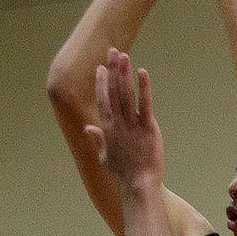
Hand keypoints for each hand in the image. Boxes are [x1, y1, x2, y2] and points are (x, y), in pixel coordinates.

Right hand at [84, 48, 163, 187]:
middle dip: (112, 70)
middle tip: (113, 51)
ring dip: (124, 73)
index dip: (101, 82)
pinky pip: (145, 104)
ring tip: (124, 56)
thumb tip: (88, 126)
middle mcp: (118, 124)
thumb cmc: (122, 172)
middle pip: (113, 91)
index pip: (102, 100)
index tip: (100, 67)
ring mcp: (133, 125)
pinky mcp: (148, 128)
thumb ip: (97, 140)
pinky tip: (142, 73)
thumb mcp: (104, 157)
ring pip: (127, 94)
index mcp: (107, 129)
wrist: (139, 183)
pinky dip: (144, 88)